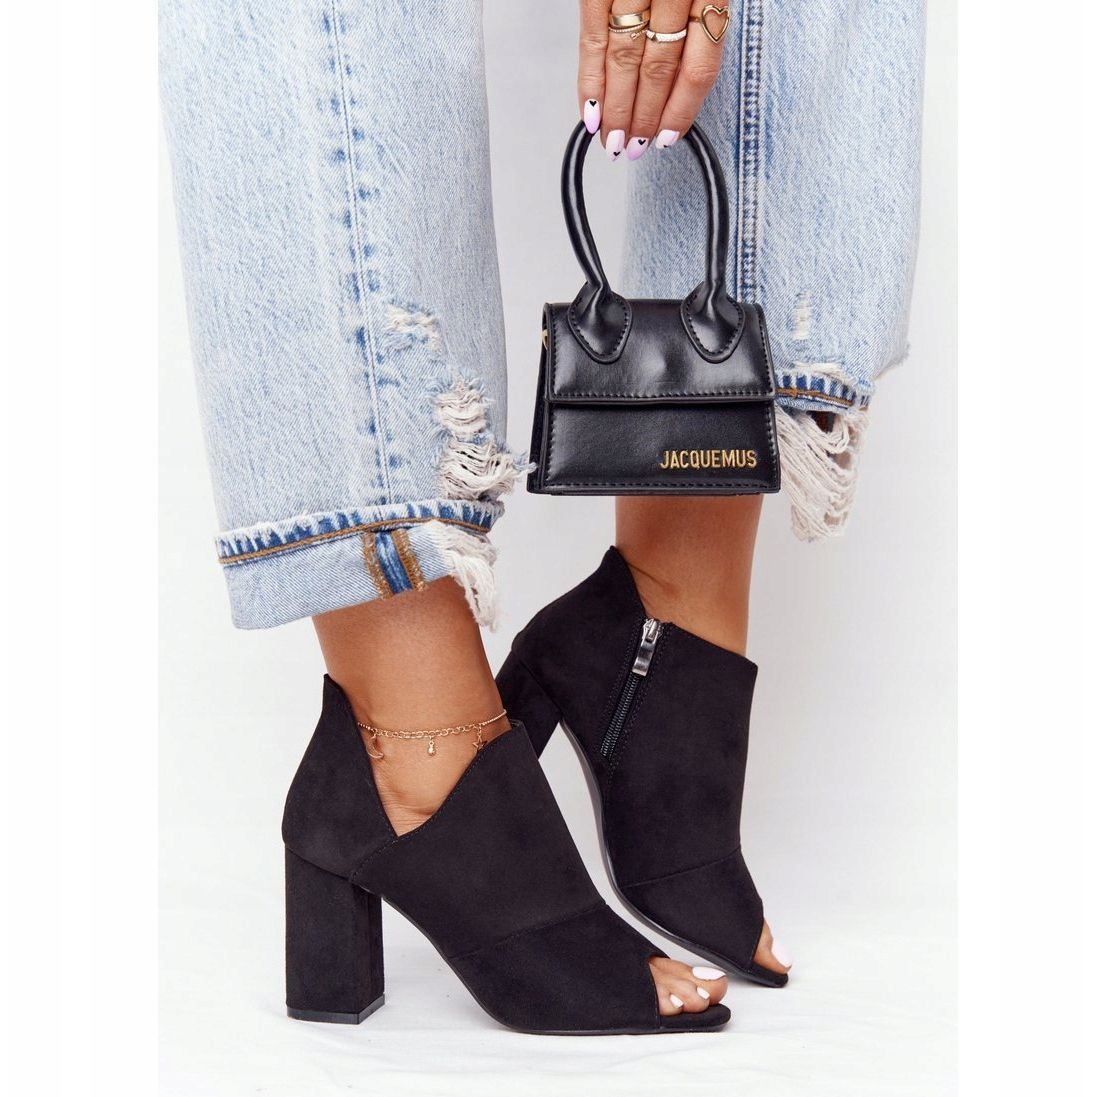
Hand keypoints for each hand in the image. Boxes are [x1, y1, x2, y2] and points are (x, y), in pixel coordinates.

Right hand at [578, 1, 729, 159]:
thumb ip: (692, 32)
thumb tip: (672, 92)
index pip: (698, 70)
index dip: (681, 112)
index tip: (666, 139)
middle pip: (658, 71)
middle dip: (643, 117)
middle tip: (633, 147)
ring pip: (624, 62)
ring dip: (616, 109)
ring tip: (612, 139)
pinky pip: (592, 40)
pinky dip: (590, 81)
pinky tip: (591, 111)